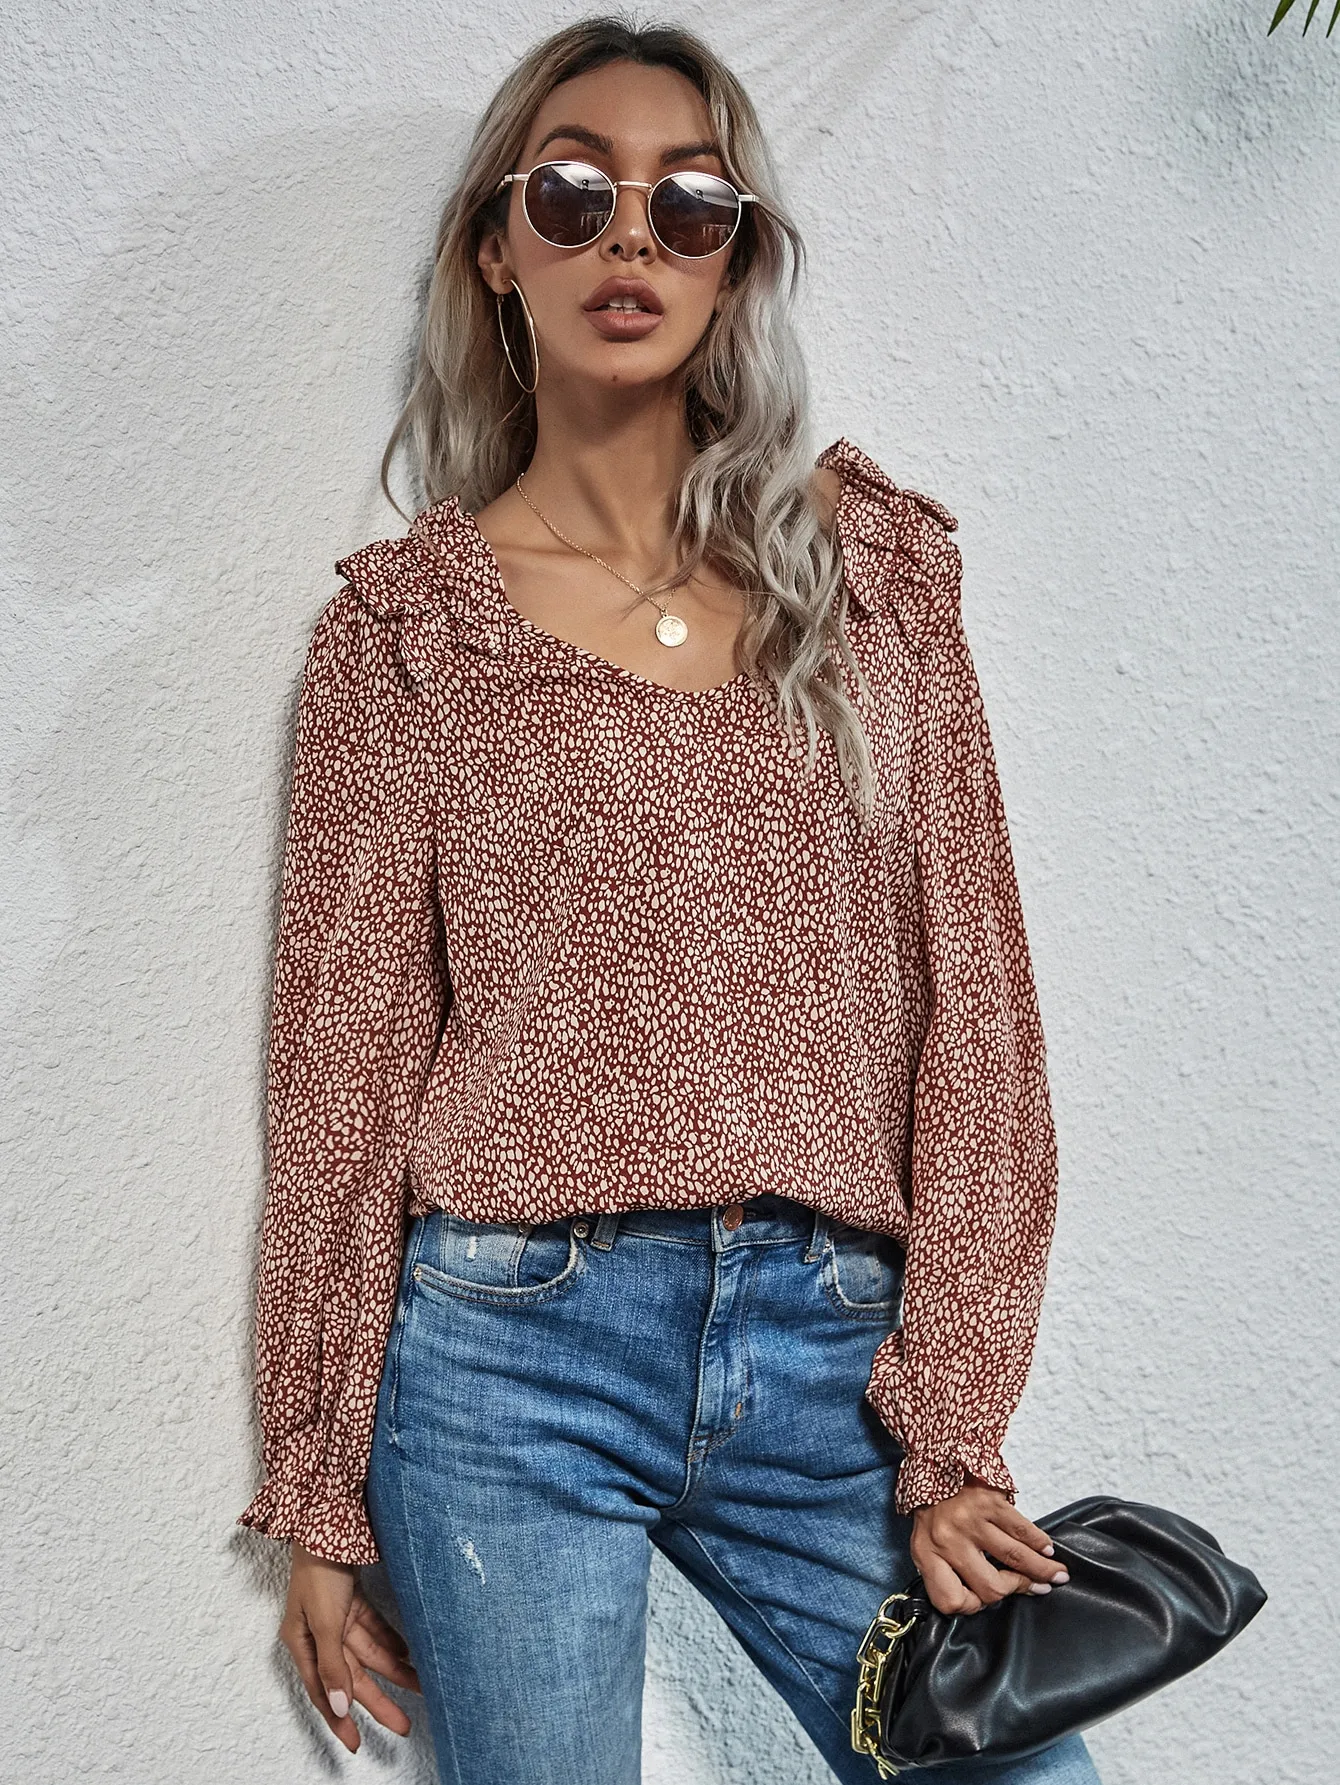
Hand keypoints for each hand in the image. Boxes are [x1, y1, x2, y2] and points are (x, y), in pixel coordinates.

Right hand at [279, 1543, 420, 1751]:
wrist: (328, 1520)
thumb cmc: (319, 1570)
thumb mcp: (323, 1622)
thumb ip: (332, 1665)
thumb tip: (340, 1707)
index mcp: (303, 1643)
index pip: (323, 1691)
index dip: (339, 1719)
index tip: (356, 1746)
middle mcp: (319, 1634)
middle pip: (352, 1676)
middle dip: (378, 1701)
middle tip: (403, 1726)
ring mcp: (337, 1617)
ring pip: (369, 1653)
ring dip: (394, 1670)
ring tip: (421, 1687)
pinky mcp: (354, 1600)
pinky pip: (376, 1629)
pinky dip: (392, 1641)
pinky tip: (410, 1654)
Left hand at [910, 1480, 1069, 1615]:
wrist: (935, 1459)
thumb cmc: (933, 1505)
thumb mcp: (926, 1540)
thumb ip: (946, 1568)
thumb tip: (986, 1597)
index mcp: (926, 1554)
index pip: (950, 1600)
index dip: (973, 1606)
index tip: (986, 1600)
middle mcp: (947, 1541)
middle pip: (989, 1586)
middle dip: (1016, 1589)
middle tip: (1034, 1587)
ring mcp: (970, 1521)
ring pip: (1014, 1558)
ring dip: (1041, 1570)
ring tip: (1057, 1575)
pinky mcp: (989, 1501)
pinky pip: (1022, 1530)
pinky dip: (1040, 1543)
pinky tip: (1048, 1550)